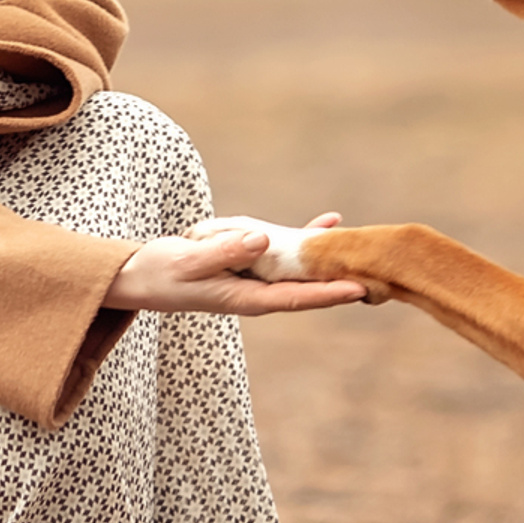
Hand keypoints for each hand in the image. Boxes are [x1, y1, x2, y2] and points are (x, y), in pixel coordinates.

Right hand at [104, 219, 365, 315]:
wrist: (143, 275)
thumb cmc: (162, 273)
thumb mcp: (189, 261)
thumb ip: (225, 251)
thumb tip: (264, 241)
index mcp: (246, 299)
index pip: (295, 299)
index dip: (328, 294)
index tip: (358, 289)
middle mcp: (258, 292)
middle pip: (308, 288)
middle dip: (341, 280)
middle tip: (380, 269)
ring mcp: (256, 278)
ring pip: (301, 269)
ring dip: (330, 258)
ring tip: (364, 244)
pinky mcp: (250, 262)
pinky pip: (286, 250)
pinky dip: (307, 238)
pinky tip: (330, 223)